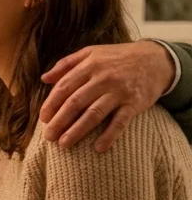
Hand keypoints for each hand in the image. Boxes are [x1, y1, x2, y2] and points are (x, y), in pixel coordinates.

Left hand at [40, 41, 174, 151]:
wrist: (155, 59)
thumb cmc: (117, 57)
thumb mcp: (91, 52)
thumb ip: (66, 63)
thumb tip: (44, 78)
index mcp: (89, 66)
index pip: (65, 87)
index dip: (51, 104)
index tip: (43, 119)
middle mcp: (103, 79)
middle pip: (76, 102)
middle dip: (60, 121)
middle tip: (48, 137)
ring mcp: (119, 92)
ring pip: (94, 114)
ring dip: (77, 130)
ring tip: (64, 144)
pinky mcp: (134, 104)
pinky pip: (120, 122)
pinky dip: (110, 135)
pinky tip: (99, 148)